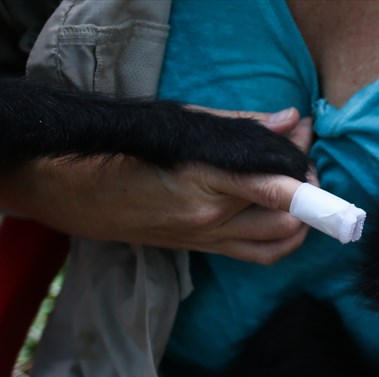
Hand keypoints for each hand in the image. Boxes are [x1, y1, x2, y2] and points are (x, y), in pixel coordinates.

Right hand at [0, 107, 314, 264]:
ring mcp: (207, 240)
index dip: (305, 173)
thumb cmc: (120, 150)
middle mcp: (210, 220)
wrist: (69, 193)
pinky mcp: (203, 251)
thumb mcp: (179, 126)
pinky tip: (285, 213)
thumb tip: (288, 119)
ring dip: (303, 217)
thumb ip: (238, 127)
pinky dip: (285, 237)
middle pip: (288, 217)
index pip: (276, 190)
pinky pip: (261, 254)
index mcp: (202, 184)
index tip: (309, 142)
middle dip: (309, 188)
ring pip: (281, 242)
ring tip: (299, 185)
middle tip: (303, 156)